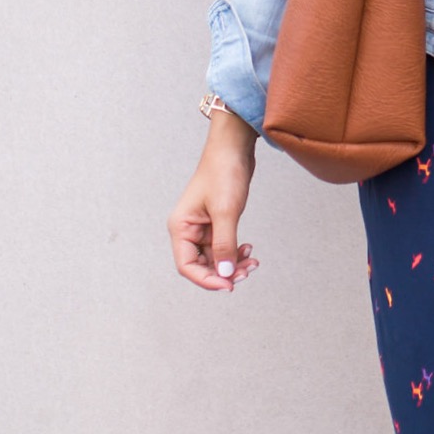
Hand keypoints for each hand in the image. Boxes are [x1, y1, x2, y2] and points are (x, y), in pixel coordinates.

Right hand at [167, 108, 259, 292]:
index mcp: (180, 228)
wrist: (234, 148)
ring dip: (233, 264)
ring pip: (215, 258)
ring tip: (252, 261)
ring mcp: (202, 228)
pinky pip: (223, 247)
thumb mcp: (226, 211)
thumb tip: (225, 274)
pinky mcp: (216, 223)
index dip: (207, 280)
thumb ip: (225, 244)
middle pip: (202, 265)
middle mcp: (188, 230)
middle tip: (247, 273)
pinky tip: (248, 250)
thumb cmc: (223, 173)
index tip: (229, 285)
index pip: (187, 266)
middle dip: (224, 272)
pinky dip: (235, 252)